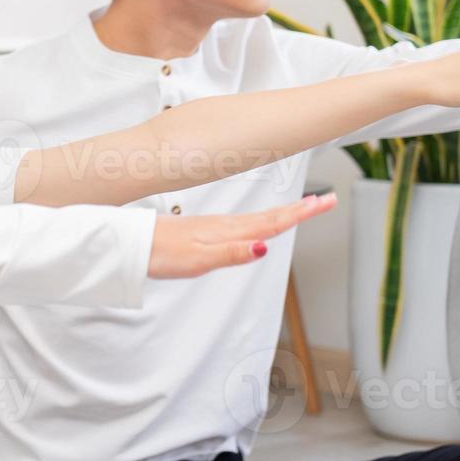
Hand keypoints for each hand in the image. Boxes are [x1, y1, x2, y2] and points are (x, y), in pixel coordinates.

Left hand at [148, 193, 336, 278]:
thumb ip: (232, 253)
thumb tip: (263, 248)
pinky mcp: (205, 231)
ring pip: (257, 219)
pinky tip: (259, 226)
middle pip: (270, 218)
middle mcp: (225, 227)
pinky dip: (260, 221)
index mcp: (229, 233)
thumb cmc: (162, 254)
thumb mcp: (199, 259)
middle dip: (300, 210)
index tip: (327, 202)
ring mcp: (215, 227)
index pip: (273, 223)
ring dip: (283, 213)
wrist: (132, 245)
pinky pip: (242, 223)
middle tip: (327, 201)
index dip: (301, 214)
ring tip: (303, 208)